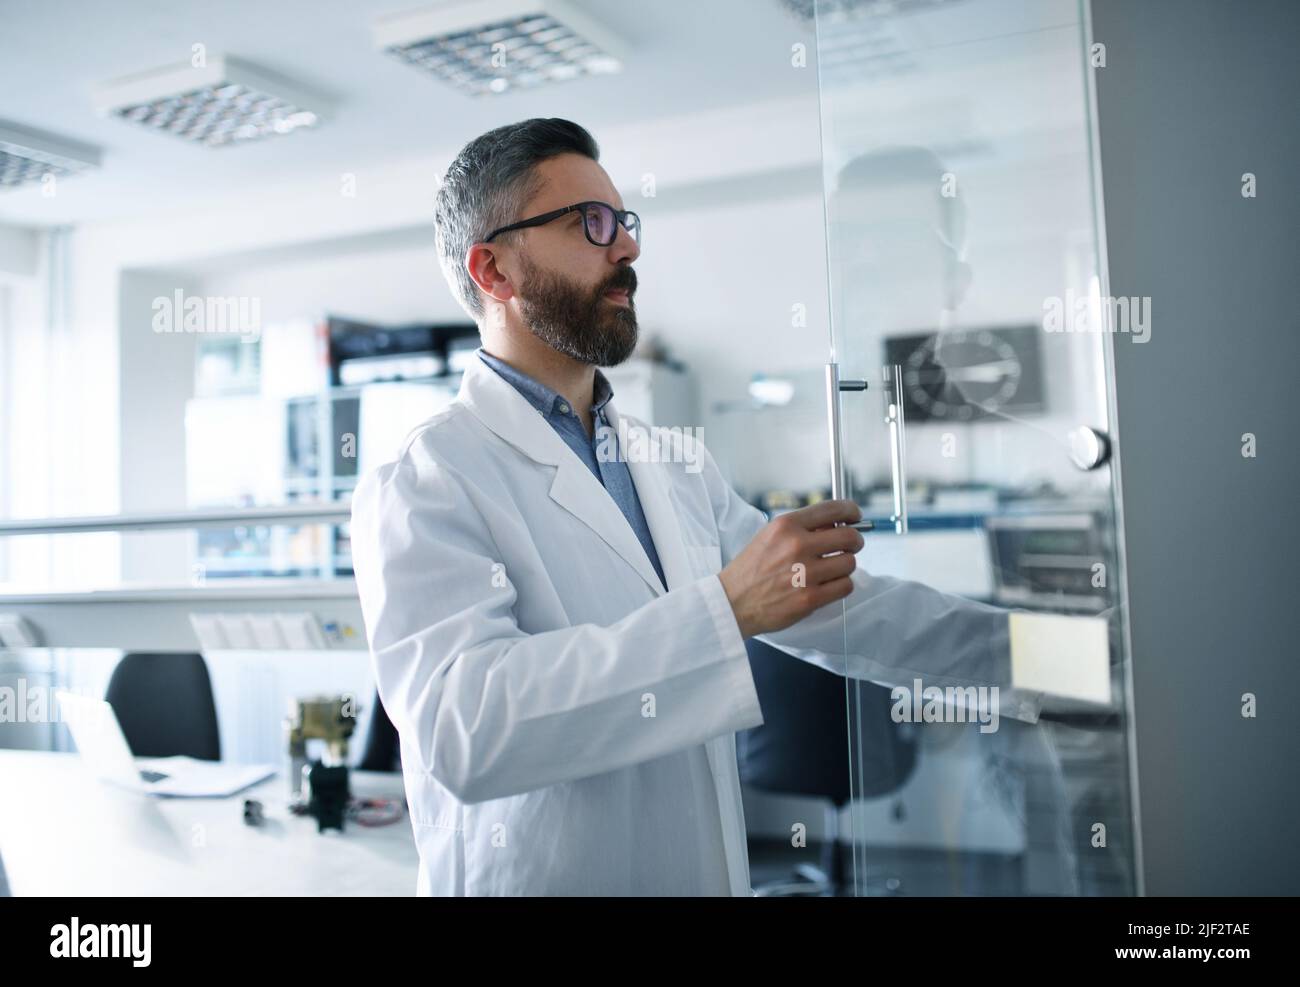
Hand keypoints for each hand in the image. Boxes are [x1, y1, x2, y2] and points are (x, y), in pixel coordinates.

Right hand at [718, 500, 864, 638]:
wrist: (733, 601)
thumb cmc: (751, 570)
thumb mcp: (770, 536)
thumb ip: (801, 529)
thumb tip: (836, 525)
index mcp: (786, 525)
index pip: (833, 509)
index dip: (851, 511)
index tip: (854, 516)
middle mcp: (796, 546)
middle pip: (849, 537)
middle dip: (855, 541)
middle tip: (850, 546)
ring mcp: (804, 573)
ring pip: (849, 563)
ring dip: (845, 566)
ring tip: (831, 569)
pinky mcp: (810, 598)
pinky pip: (845, 586)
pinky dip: (841, 585)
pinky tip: (828, 585)